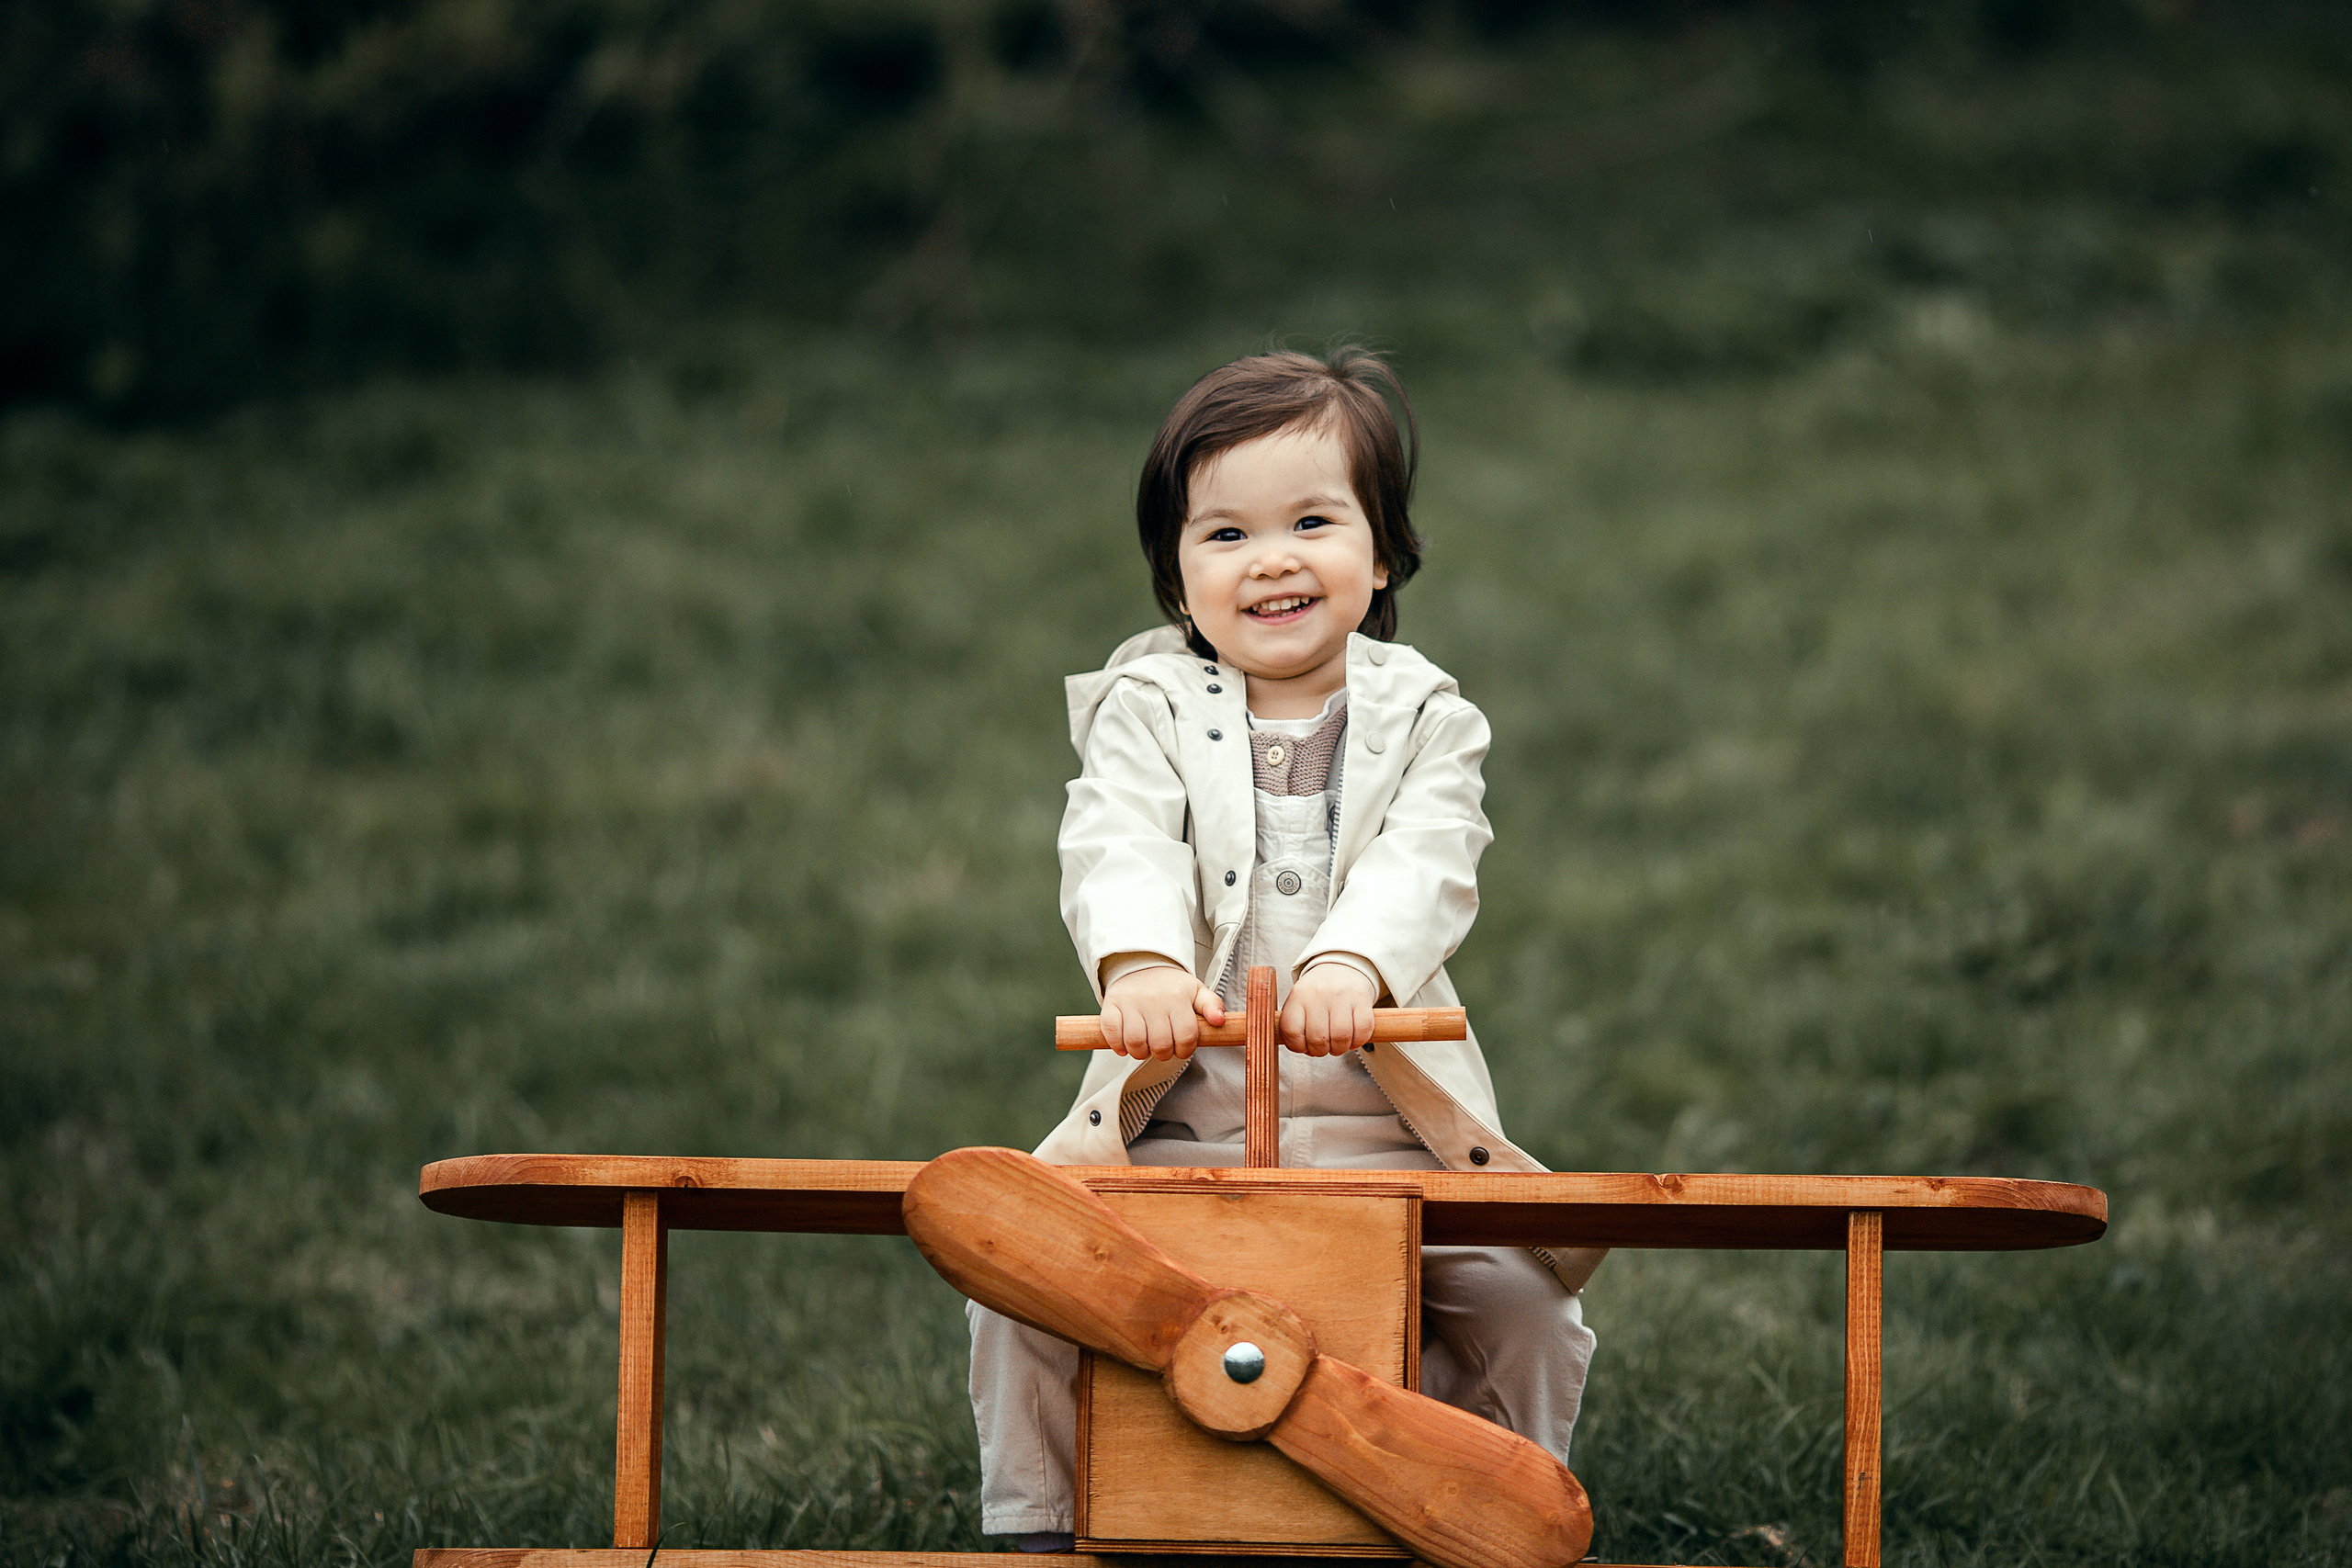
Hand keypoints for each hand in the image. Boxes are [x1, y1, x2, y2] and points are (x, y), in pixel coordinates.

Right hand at [1099, 966, 1225, 1060]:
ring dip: (1140, 1053)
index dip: (1185, 1050)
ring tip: (1144, 1047)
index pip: (1186, 1037)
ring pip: (1135, 1042)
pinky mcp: (1111, 1004)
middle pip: (1160, 1044)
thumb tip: (1219, 1021)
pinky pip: (1111, 1031)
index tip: (1181, 1049)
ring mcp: (1130, 1002)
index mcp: (1178, 997)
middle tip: (1162, 1049)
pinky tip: (1124, 1047)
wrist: (1142, 964)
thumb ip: (1212, 1005)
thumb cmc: (1171, 985)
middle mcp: (1154, 999)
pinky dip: (1116, 1044)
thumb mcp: (1196, 991)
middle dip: (1163, 1054)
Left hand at [1281, 963, 1376, 1056]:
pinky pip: (1362, 1029)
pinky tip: (1353, 1038)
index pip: (1292, 1031)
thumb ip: (1296, 1026)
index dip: (1298, 1047)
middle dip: (1321, 1051)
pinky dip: (1358, 1041)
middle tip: (1324, 1047)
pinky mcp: (1362, 998)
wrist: (1341, 966)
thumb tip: (1305, 1050)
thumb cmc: (1318, 991)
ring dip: (1340, 1049)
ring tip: (1339, 1045)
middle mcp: (1318, 993)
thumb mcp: (1299, 1002)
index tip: (1304, 1046)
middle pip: (1318, 1038)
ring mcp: (1341, 995)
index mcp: (1298, 996)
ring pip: (1341, 1037)